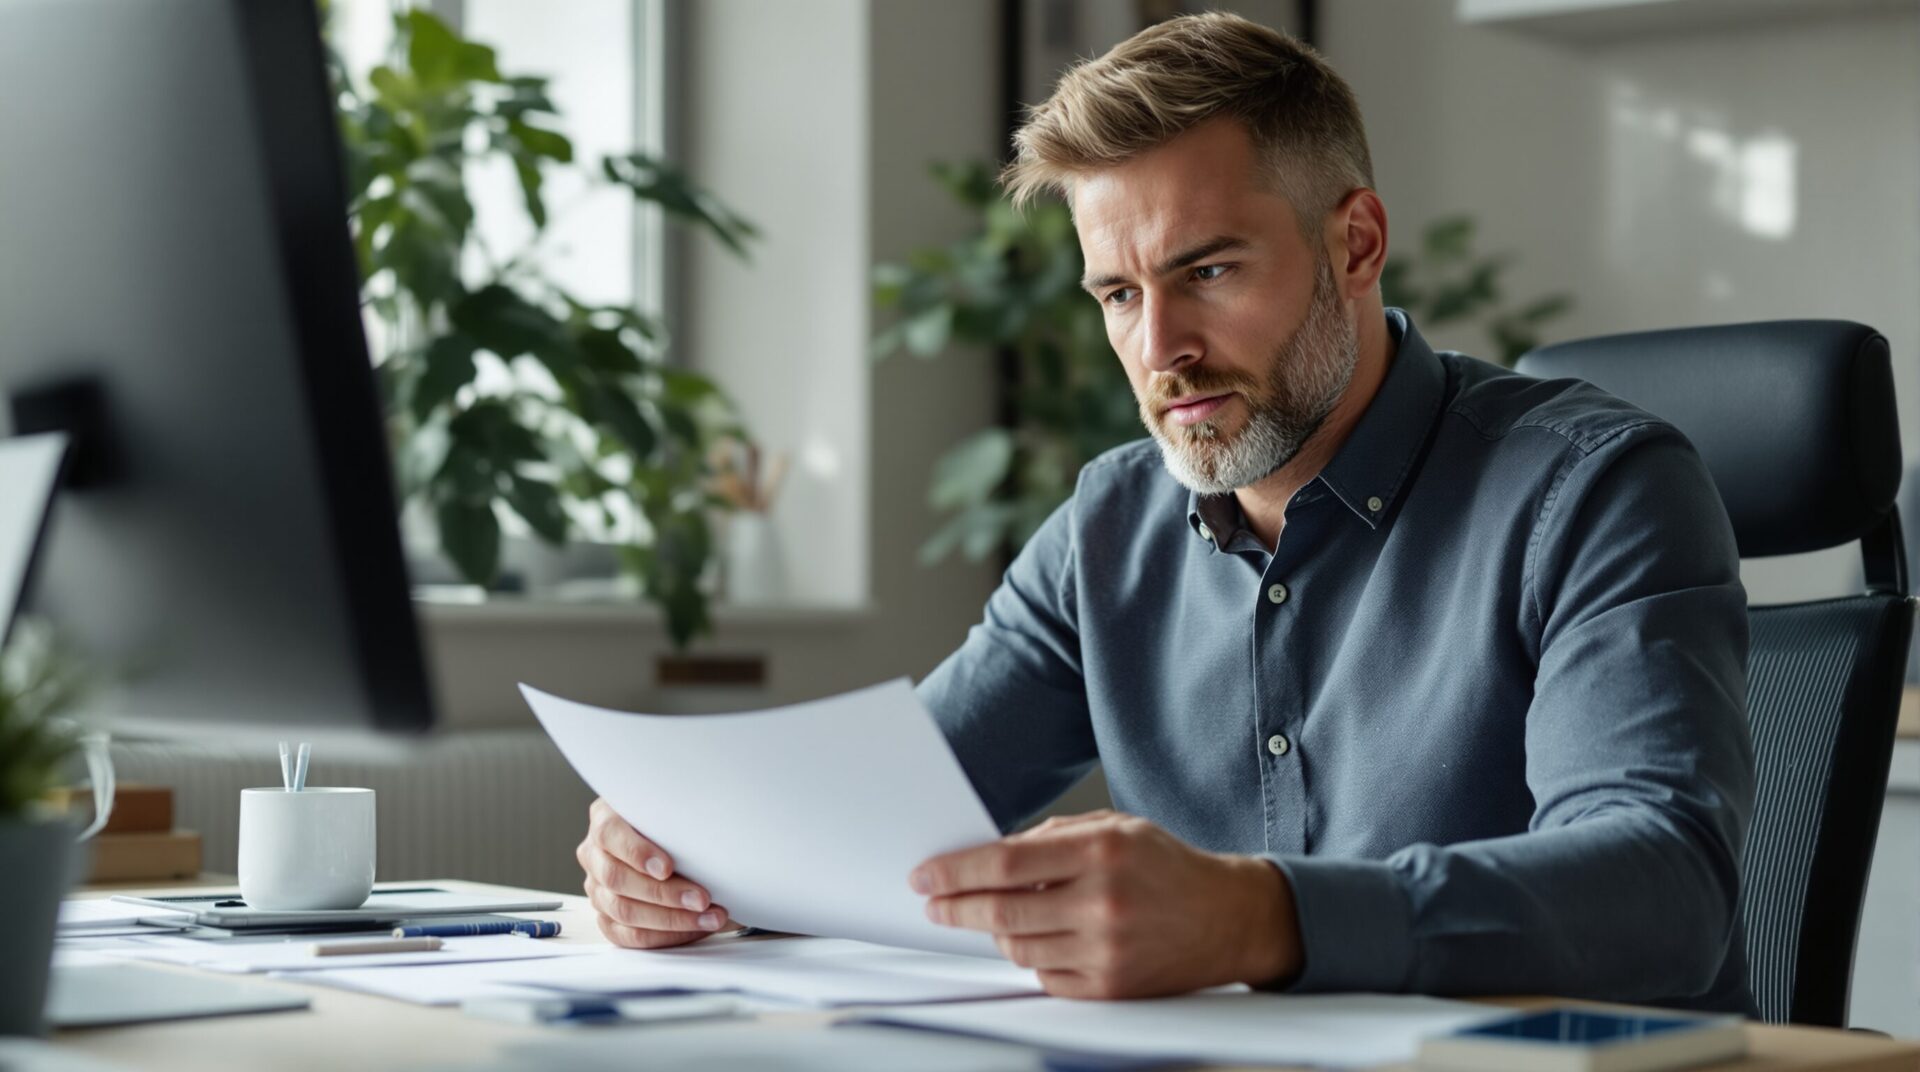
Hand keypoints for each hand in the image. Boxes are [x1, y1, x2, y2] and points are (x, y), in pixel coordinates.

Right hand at [577, 797, 733, 948]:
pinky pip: (629, 935)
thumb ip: (678, 819)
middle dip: (664, 893)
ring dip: (672, 918)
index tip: (667, 868)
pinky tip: (695, 928)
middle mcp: (595, 854)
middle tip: (702, 899)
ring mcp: (597, 888)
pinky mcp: (607, 917)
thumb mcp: (677, 812)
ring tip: (710, 917)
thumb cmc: (679, 825)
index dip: (636, 852)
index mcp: (605, 818)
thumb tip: (709, 833)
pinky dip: (665, 935)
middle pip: (617, 878)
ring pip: (624, 911)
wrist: (680, 845)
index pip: (609, 834)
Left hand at [911, 810, 1302, 998]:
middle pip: (1001, 912)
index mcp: (1101, 851)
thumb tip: (987, 856)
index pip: (1004, 864)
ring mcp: (1106, 951)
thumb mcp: (1114, 827)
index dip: (955, 871)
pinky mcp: (1111, 988)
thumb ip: (1050, 838)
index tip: (925, 876)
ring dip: (995, 933)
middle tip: (935, 903)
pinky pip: (1044, 976)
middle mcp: (1102, 902)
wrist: (1228, 918)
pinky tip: (1040, 939)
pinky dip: (1031, 958)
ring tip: (994, 916)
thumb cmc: (1165, 866)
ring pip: (1017, 947)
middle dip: (956, 907)